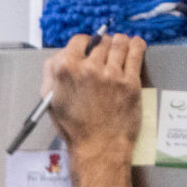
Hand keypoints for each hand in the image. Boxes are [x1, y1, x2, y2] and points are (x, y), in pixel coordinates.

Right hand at [47, 33, 144, 160]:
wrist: (98, 146)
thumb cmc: (74, 127)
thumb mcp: (51, 100)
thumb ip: (51, 75)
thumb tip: (60, 56)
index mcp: (66, 70)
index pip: (78, 41)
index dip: (84, 43)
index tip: (88, 48)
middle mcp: (88, 68)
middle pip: (100, 41)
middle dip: (103, 44)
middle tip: (105, 53)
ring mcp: (111, 74)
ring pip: (119, 43)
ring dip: (119, 42)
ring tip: (120, 48)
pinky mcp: (131, 80)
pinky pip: (136, 52)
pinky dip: (136, 45)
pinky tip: (135, 45)